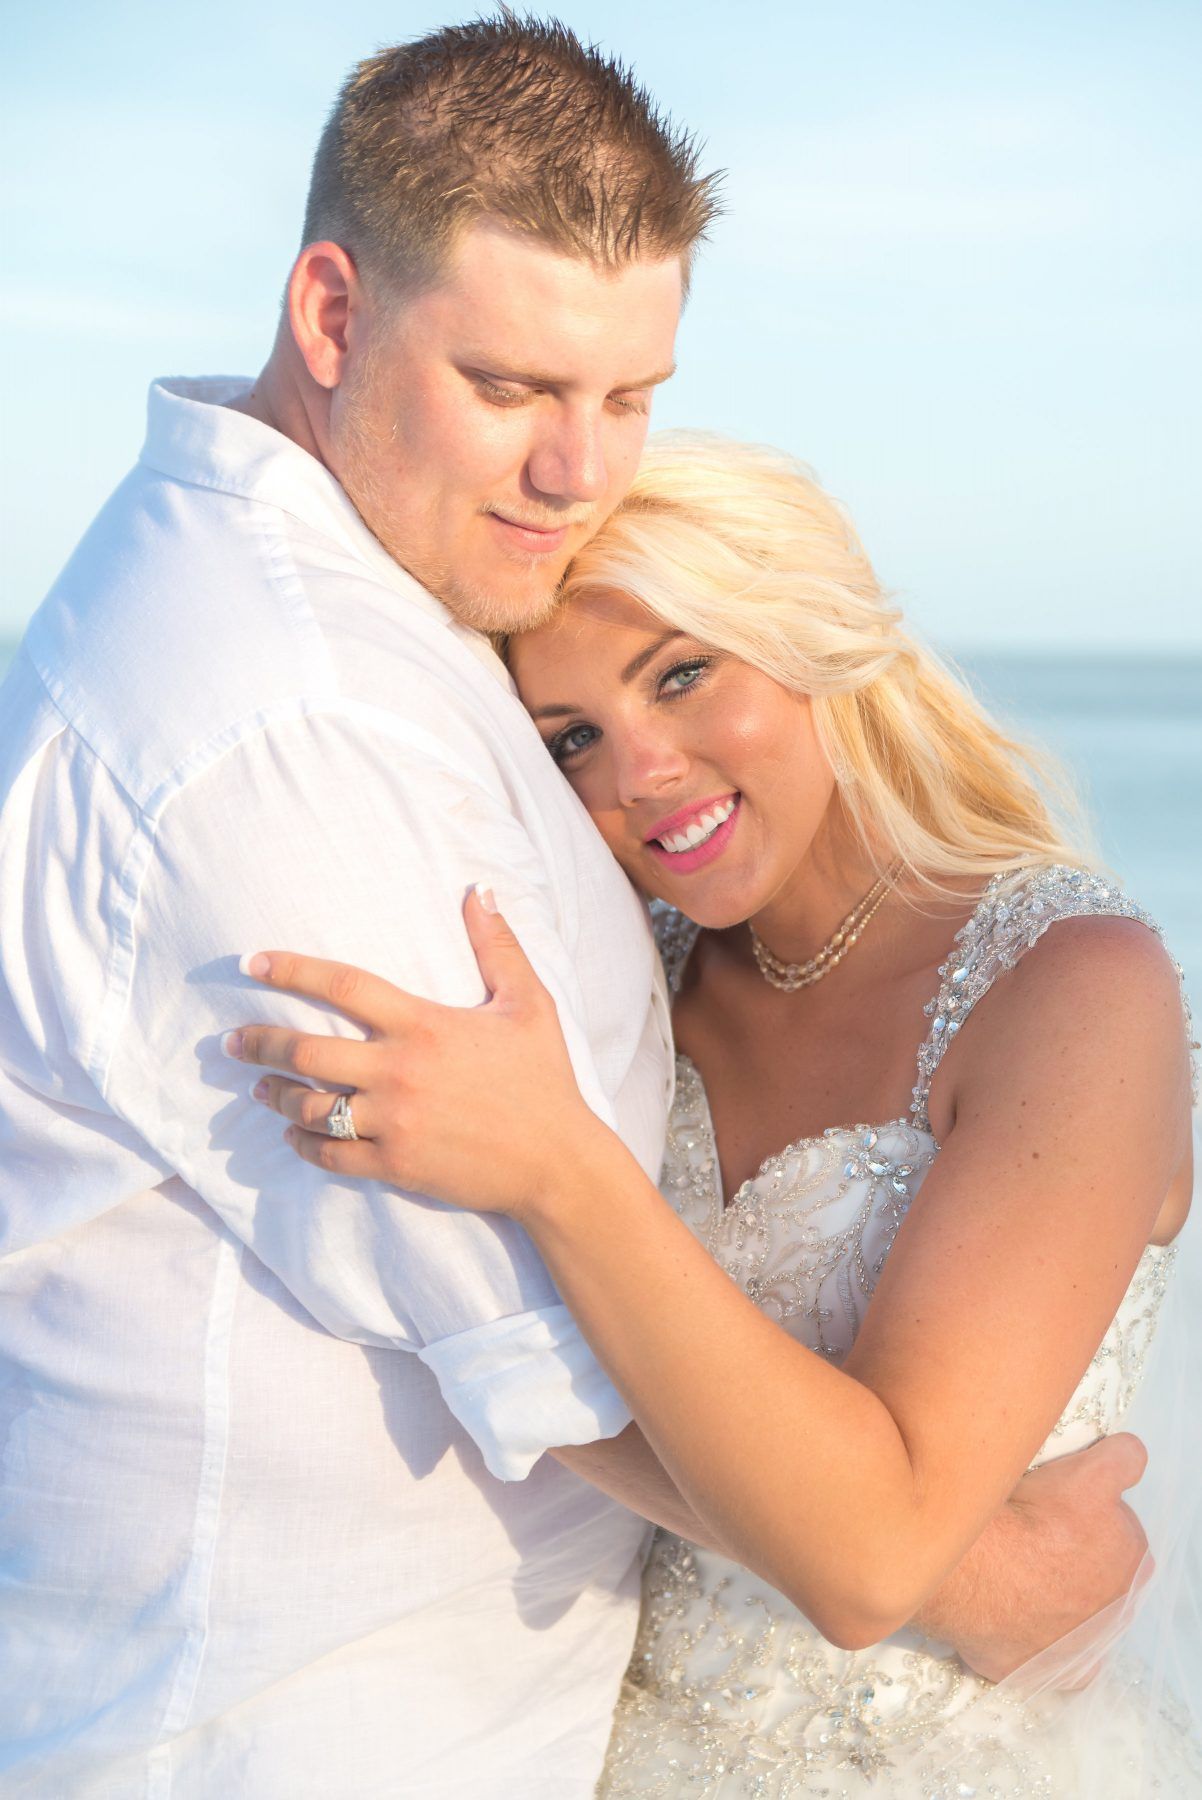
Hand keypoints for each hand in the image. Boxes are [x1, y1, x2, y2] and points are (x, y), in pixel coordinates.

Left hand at [224, 887, 601, 1216]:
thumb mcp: (529, 1004)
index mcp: (425, 1024)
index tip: (252, 963)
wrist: (558, 1162)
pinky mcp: (396, 1164)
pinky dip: (304, 1145)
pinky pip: (332, 1155)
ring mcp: (395, 1121)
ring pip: (311, 1107)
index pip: (343, 986)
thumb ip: (498, 946)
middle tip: (231, 1041)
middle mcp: (400, 1071)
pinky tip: (293, 1136)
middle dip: (260, 1043)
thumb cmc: (544, 1079)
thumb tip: (479, 890)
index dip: (291, 970)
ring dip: (276, 1096)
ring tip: (260, 1087)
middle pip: (307, 1051)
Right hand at [915, 1433, 1149, 1682]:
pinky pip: (1061, 1665)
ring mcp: (1088, 1648)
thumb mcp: (1089, 1470)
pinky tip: (1025, 1626)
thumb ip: (1123, 1460)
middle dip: (1071, 1561)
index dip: (1082, 1516)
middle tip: (1030, 1539)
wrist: (982, 1572)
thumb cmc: (1035, 1520)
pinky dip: (1047, 1649)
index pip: (1116, 1534)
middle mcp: (1120, 1611)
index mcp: (1135, 1561)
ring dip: (1056, 1601)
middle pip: (1097, 1577)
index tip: (1052, 1509)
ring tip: (1015, 1578)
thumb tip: (1131, 1456)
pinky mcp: (1054, 1674)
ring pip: (1077, 1618)